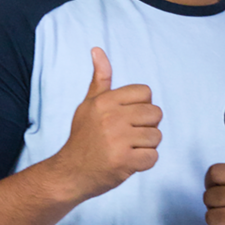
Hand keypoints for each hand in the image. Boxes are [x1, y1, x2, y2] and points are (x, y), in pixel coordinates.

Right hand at [56, 47, 160, 198]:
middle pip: (155, 114)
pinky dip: (143, 163)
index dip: (140, 107)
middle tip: (125, 138)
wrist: (68, 175)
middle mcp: (111, 118)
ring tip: (125, 150)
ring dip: (145, 146)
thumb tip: (97, 50)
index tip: (124, 120)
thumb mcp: (88, 106)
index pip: (146, 93)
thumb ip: (99, 79)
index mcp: (104, 102)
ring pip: (156, 136)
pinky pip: (152, 157)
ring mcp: (117, 141)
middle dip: (145, 127)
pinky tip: (126, 163)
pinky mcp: (123, 162)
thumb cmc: (82, 139)